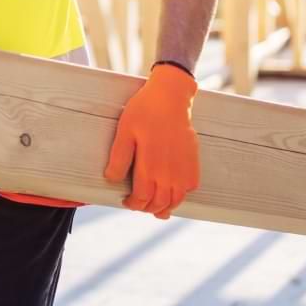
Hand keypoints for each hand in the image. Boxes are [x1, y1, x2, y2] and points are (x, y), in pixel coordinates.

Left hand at [103, 64, 200, 218]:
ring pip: (176, 200)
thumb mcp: (125, 132)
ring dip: (165, 206)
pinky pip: (189, 188)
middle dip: (147, 207)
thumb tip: (112, 179)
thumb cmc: (145, 111)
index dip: (133, 204)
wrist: (171, 98)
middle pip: (159, 203)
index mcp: (150, 167)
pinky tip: (172, 191)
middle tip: (138, 203)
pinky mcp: (193, 163)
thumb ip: (119, 158)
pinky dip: (180, 195)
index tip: (127, 201)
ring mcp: (184, 169)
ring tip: (155, 205)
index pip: (142, 198)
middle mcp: (170, 173)